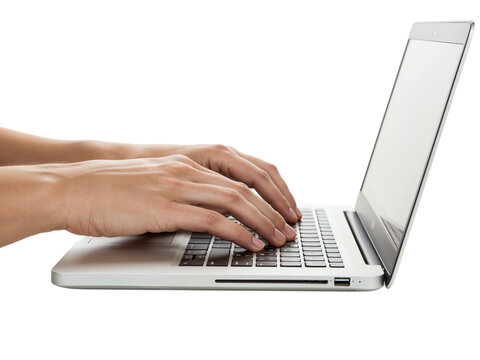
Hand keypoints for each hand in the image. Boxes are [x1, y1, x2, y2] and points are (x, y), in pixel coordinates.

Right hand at [56, 155, 296, 250]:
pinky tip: (250, 243)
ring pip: (235, 200)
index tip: (285, 207)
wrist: (72, 188)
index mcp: (187, 162)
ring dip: (263, 221)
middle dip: (275, 207)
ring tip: (279, 238)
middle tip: (290, 227)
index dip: (271, 189)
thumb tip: (207, 213)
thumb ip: (183, 192)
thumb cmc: (109, 190)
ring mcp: (177, 185)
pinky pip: (212, 219)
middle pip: (247, 185)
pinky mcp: (165, 206)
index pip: (244, 170)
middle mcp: (187, 169)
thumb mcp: (155, 183)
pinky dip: (237, 232)